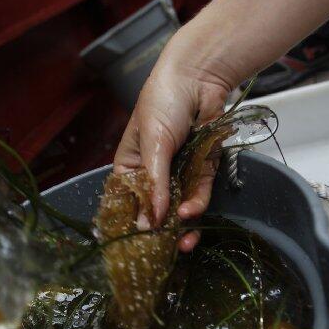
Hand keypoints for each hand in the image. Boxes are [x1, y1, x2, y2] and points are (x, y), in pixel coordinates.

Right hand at [113, 34, 233, 251]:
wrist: (199, 75)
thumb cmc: (163, 101)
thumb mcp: (153, 143)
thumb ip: (154, 183)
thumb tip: (150, 221)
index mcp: (130, 164)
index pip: (127, 201)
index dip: (130, 223)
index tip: (134, 246)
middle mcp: (154, 171)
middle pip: (155, 209)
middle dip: (161, 231)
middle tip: (165, 253)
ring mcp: (179, 170)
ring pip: (179, 205)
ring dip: (181, 225)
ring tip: (184, 242)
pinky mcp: (202, 166)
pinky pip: (199, 192)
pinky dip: (196, 203)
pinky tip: (192, 212)